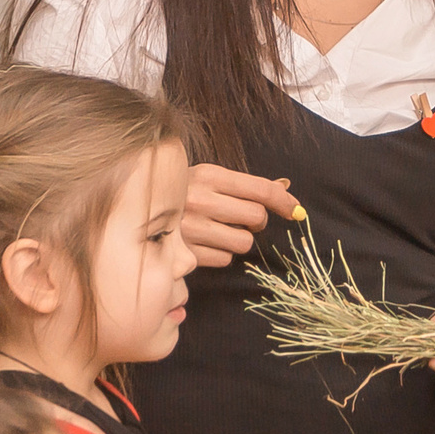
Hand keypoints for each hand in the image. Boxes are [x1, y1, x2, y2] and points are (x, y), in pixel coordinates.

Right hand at [183, 163, 301, 267]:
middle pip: (256, 218)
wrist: (138, 207)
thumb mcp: (211, 179)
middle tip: (243, 218)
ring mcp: (191, 228)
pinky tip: (206, 242)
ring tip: (221, 230)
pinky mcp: (186, 252)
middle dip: (256, 221)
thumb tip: (285, 187)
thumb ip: (247, 185)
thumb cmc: (183, 192)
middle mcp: (200, 200)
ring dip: (239, 239)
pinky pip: (225, 258)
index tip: (296, 211)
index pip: (261, 190)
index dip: (284, 202)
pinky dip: (222, 253)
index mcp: (209, 175)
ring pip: (244, 242)